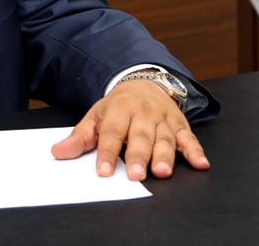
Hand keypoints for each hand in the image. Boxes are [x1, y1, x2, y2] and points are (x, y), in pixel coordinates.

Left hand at [50, 79, 209, 180]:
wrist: (143, 83)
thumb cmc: (117, 106)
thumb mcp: (96, 116)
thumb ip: (80, 137)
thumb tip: (58, 152)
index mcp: (119, 110)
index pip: (112, 133)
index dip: (108, 153)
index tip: (104, 171)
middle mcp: (143, 114)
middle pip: (141, 137)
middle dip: (138, 156)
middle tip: (136, 175)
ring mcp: (163, 119)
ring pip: (165, 139)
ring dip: (165, 156)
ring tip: (162, 172)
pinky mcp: (180, 125)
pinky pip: (189, 138)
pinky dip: (196, 151)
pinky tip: (200, 164)